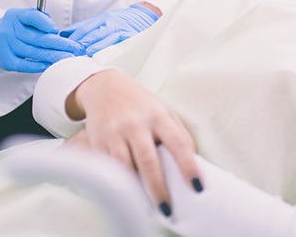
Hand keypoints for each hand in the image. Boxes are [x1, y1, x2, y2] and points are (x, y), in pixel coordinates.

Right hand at [0, 8, 83, 72]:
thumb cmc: (17, 27)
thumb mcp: (25, 17)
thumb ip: (40, 20)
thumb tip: (55, 31)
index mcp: (15, 15)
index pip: (32, 17)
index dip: (45, 23)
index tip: (57, 30)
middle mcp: (9, 30)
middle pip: (37, 38)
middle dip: (59, 44)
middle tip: (74, 48)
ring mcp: (7, 46)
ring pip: (34, 52)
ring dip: (54, 56)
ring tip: (68, 57)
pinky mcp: (7, 61)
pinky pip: (26, 65)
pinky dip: (40, 65)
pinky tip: (51, 65)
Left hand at [62, 4, 158, 56]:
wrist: (145, 17)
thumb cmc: (121, 22)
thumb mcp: (103, 20)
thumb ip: (84, 27)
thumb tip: (65, 34)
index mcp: (102, 19)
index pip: (84, 29)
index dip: (74, 40)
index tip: (64, 49)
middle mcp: (111, 23)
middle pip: (93, 35)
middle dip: (82, 45)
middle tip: (71, 55)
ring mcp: (122, 31)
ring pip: (106, 40)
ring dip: (95, 48)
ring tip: (86, 56)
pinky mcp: (132, 39)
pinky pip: (121, 46)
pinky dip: (112, 52)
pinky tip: (105, 58)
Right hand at [64, 70, 200, 214]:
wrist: (104, 87)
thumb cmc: (139, 103)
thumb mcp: (163, 111)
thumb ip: (178, 133)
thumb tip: (194, 159)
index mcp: (158, 115)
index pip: (178, 143)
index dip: (188, 166)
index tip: (197, 186)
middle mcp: (136, 123)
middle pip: (148, 160)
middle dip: (158, 188)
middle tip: (167, 208)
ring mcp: (115, 132)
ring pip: (125, 166)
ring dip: (135, 188)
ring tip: (146, 205)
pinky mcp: (98, 140)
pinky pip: (109, 166)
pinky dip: (118, 180)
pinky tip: (127, 190)